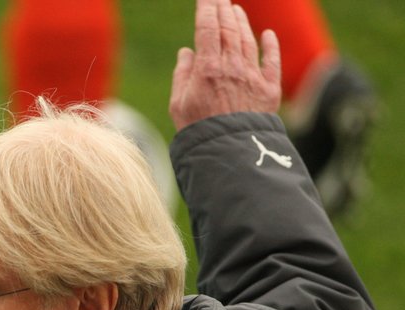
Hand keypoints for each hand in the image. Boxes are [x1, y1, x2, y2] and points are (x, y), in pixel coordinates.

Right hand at [169, 0, 280, 130]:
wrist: (228, 153)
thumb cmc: (197, 131)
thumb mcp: (178, 104)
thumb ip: (182, 75)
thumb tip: (187, 53)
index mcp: (207, 68)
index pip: (206, 28)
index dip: (206, 8)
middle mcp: (232, 66)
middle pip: (228, 29)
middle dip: (223, 10)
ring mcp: (253, 76)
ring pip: (248, 40)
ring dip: (242, 23)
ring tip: (236, 11)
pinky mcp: (269, 90)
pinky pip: (272, 62)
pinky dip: (270, 46)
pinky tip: (267, 35)